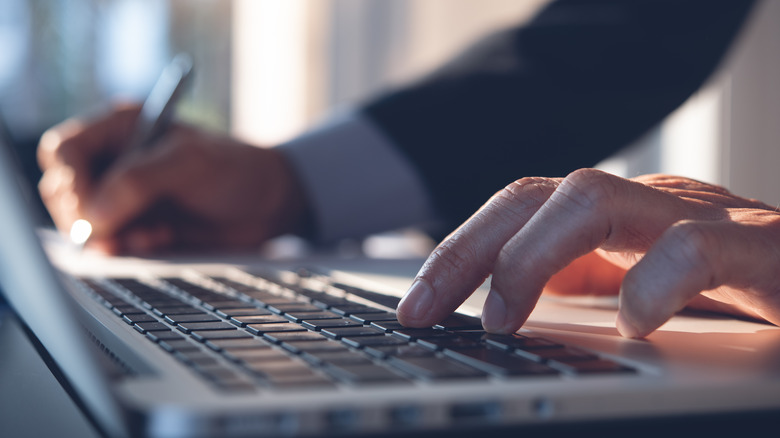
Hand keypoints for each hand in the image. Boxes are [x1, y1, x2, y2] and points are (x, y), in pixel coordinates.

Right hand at [38, 104, 309, 253]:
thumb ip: (136, 183)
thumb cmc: (235, 170)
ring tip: (153, 232)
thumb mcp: (188, 165)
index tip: (90, 211)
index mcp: (119, 128)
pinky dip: (128, 248)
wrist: (267, 205)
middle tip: (119, 230)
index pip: (64, 151)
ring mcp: (121, 197)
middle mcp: (113, 160)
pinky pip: (110, 246)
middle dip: (87, 216)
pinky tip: (159, 240)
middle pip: (62, 191)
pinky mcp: (135, 227)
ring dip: (111, 236)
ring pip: (82, 224)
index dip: (70, 182)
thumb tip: (92, 215)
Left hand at [396, 168, 779, 337]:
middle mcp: (650, 207)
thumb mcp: (639, 297)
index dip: (457, 251)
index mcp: (618, 221)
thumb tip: (499, 319)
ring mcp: (703, 219)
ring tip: (502, 320)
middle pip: (536, 195)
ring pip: (594, 199)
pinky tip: (632, 325)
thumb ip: (578, 296)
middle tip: (424, 309)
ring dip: (529, 259)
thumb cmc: (738, 304)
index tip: (413, 306)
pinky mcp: (764, 250)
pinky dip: (650, 285)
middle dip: (467, 250)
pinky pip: (695, 247)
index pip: (518, 209)